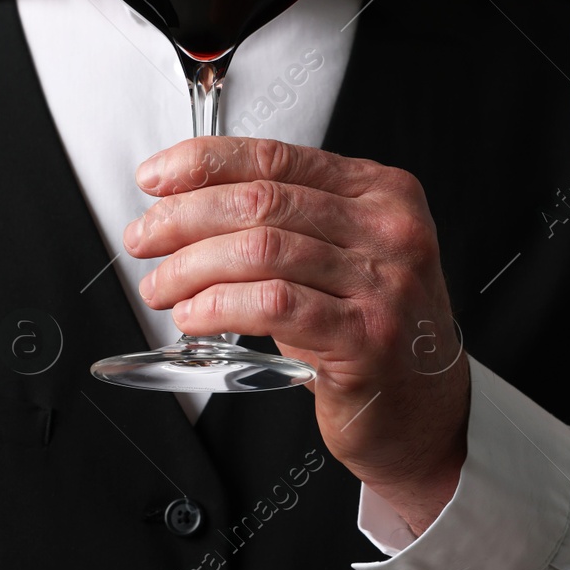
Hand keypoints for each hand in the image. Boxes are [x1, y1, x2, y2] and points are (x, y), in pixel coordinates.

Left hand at [125, 136, 469, 534]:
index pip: (276, 157)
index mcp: (380, 192)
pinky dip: (220, 305)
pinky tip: (195, 315)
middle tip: (145, 238)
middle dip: (184, 218)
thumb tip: (185, 205)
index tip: (157, 178)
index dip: (204, 162)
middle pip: (261, 201)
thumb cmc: (370, 330)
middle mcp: (388, 229)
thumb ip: (284, 221)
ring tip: (161, 286)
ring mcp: (384, 283)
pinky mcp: (366, 338)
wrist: (424, 412)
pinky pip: (274, 305)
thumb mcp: (338, 257)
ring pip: (261, 250)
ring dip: (191, 267)